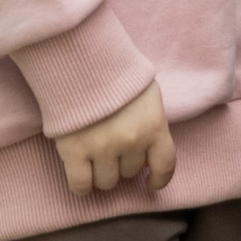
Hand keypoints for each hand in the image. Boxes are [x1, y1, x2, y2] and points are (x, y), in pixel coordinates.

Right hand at [54, 81, 175, 199]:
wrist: (79, 55)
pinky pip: (80, 185)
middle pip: (129, 173)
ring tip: (93, 154)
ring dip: (101, 172)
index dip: (159, 179)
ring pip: (106, 182)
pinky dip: (81, 186)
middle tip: (110, 146)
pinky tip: (81, 175)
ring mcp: (102, 148)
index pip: (165, 165)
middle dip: (121, 163)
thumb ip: (150, 120)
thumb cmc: (114, 71)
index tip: (150, 182)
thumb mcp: (145, 92)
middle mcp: (131, 141)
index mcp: (154, 125)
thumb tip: (149, 145)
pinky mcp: (74, 151)